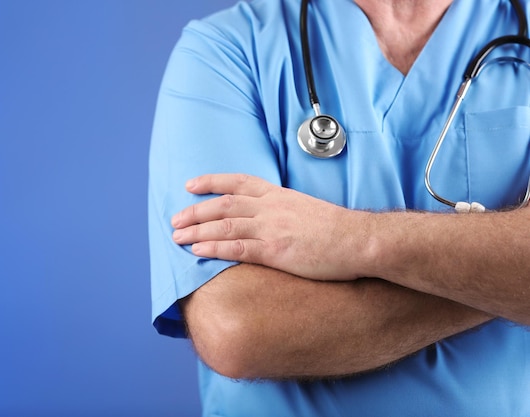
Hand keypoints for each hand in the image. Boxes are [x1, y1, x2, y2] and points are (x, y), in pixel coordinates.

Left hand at [171, 174, 370, 280]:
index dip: (211, 182)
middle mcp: (271, 207)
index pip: (237, 181)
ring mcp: (272, 228)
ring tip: (177, 237)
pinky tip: (198, 250)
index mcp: (278, 194)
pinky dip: (214, 247)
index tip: (190, 185)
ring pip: (224, 225)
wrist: (359, 240)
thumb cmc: (336, 228)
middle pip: (223, 204)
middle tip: (175, 220)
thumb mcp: (306, 207)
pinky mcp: (276, 250)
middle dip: (195, 211)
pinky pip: (237, 247)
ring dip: (197, 230)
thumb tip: (266, 217)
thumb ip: (282, 209)